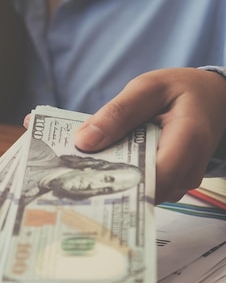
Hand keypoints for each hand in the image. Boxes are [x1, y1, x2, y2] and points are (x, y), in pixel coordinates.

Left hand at [73, 68, 225, 203]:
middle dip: (108, 182)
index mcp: (188, 140)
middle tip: (73, 172)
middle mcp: (189, 169)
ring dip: (115, 181)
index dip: (120, 182)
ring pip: (142, 193)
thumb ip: (117, 113)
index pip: (155, 177)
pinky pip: (145, 188)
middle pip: (144, 190)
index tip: (84, 177)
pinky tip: (105, 163)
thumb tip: (83, 142)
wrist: (210, 98)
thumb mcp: (147, 88)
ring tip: (86, 165)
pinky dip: (124, 177)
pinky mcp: (172, 184)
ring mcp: (182, 181)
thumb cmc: (179, 91)